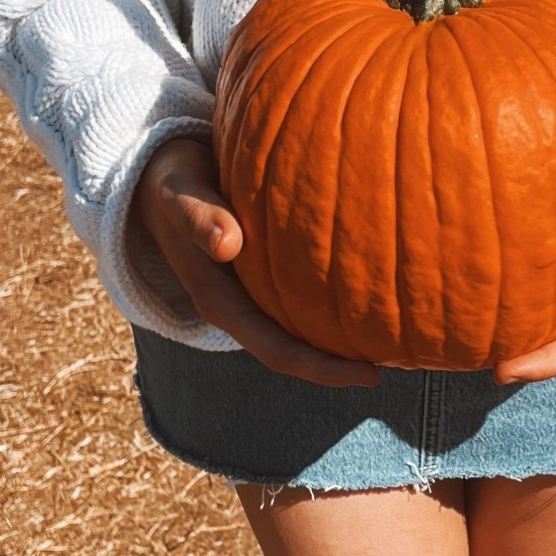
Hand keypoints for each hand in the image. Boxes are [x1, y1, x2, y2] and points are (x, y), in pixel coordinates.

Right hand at [129, 137, 379, 387]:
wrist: (157, 180)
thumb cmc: (172, 186)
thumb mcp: (179, 196)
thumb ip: (199, 218)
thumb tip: (229, 244)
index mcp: (220, 303)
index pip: (277, 351)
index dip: (322, 368)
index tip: (371, 375)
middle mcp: (240, 306)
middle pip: (294, 350)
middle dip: (340, 364)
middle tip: (397, 366)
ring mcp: (251, 292)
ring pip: (300, 326)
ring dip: (339, 338)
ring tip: (394, 337)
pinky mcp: (263, 271)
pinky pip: (302, 296)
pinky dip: (332, 301)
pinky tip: (370, 287)